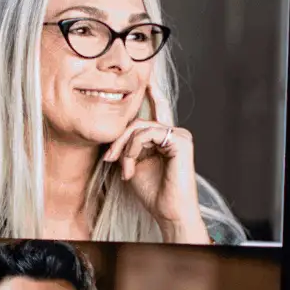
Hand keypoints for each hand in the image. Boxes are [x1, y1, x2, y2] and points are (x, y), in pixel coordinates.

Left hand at [102, 88, 207, 243]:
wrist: (168, 211)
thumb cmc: (152, 192)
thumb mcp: (132, 164)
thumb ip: (127, 146)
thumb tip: (114, 134)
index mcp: (164, 137)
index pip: (156, 109)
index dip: (151, 93)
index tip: (145, 78)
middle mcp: (173, 132)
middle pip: (138, 122)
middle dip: (118, 139)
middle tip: (108, 159)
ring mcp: (179, 135)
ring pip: (140, 127)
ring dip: (125, 148)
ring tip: (123, 168)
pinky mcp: (180, 141)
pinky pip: (147, 133)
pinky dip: (133, 149)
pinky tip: (131, 166)